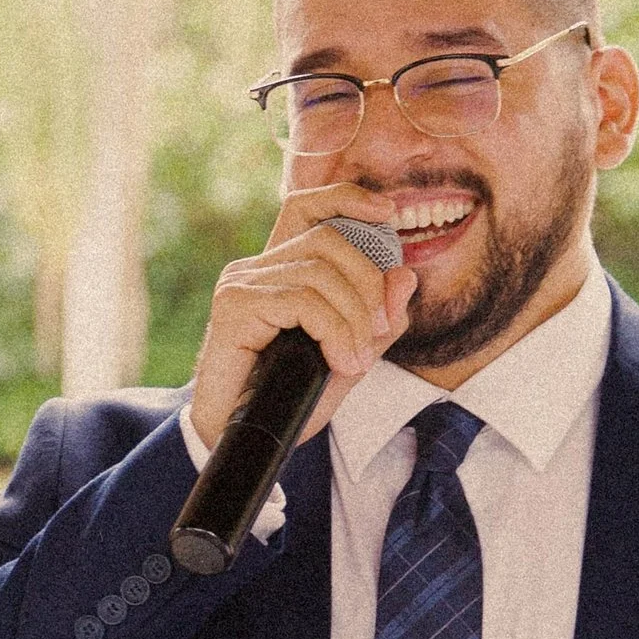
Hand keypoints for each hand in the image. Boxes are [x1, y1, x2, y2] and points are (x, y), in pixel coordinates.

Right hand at [185, 187, 417, 454]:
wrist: (243, 439)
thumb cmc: (288, 398)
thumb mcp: (349, 358)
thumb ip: (378, 322)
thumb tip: (405, 277)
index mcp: (280, 271)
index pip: (306, 208)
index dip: (346, 198)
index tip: (388, 212)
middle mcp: (256, 268)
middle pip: (328, 240)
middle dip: (368, 284)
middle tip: (379, 333)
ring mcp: (240, 284)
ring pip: (320, 273)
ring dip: (354, 319)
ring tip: (356, 361)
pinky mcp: (233, 306)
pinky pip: (301, 301)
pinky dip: (333, 331)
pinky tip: (339, 362)